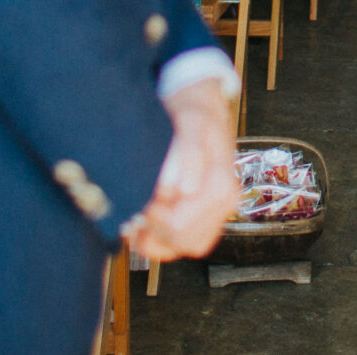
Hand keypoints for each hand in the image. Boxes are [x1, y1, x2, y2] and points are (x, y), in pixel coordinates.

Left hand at [126, 77, 238, 260]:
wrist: (200, 109)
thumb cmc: (195, 114)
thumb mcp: (191, 121)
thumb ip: (189, 151)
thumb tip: (185, 188)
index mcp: (222, 187)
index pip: (182, 226)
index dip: (155, 218)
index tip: (141, 199)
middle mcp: (222, 205)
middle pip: (182, 241)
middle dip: (154, 230)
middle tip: (136, 208)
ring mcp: (211, 213)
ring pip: (180, 247)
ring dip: (154, 239)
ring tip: (134, 219)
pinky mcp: (199, 215)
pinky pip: (178, 244)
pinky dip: (156, 240)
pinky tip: (141, 224)